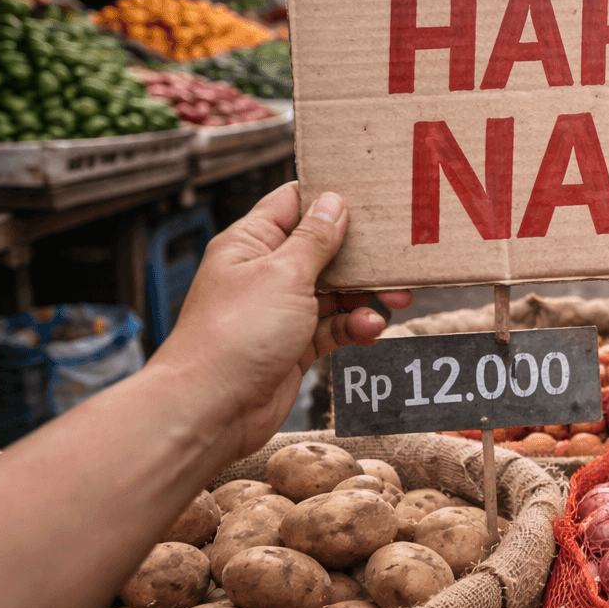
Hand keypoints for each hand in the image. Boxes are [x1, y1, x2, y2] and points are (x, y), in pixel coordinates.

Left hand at [150, 182, 410, 463]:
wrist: (211, 410)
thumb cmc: (233, 336)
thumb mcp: (283, 275)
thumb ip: (315, 239)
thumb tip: (333, 202)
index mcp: (251, 244)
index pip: (294, 204)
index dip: (330, 197)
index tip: (372, 197)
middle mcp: (265, 273)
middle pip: (325, 250)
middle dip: (362, 257)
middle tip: (397, 261)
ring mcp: (280, 311)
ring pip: (335, 291)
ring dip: (365, 296)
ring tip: (393, 302)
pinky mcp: (294, 345)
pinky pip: (334, 327)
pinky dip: (354, 327)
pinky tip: (368, 331)